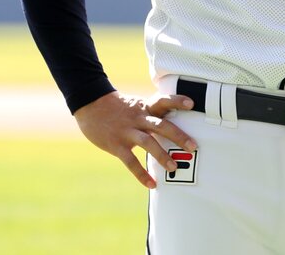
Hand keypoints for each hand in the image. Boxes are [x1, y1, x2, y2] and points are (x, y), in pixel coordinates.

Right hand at [72, 91, 196, 188]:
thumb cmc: (118, 107)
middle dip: (178, 135)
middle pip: (161, 125)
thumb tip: (174, 127)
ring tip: (174, 167)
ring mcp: (127, 131)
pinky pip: (131, 161)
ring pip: (148, 142)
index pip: (163, 100)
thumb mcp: (137, 105)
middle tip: (194, 146)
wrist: (90, 106)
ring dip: (162, 155)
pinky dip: (141, 174)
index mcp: (145, 107)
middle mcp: (138, 118)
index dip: (177, 101)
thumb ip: (153, 114)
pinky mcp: (116, 145)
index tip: (191, 104)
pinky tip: (152, 184)